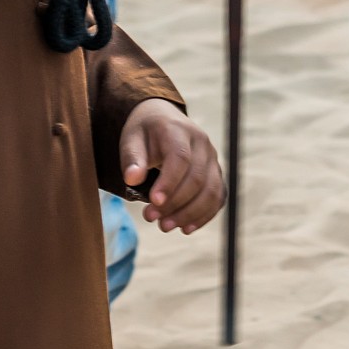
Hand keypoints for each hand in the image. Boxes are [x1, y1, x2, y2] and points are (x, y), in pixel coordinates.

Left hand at [118, 100, 224, 236]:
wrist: (163, 120)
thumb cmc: (145, 133)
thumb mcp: (131, 139)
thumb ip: (132, 158)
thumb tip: (132, 179)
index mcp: (179, 130)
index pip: (180, 158)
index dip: (169, 182)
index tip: (153, 202)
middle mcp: (202, 144)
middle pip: (197, 179)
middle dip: (175, 203)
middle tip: (150, 217)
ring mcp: (212, 159)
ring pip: (211, 191)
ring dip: (189, 214)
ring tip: (164, 226)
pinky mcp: (215, 174)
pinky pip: (217, 198)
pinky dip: (204, 215)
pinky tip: (185, 228)